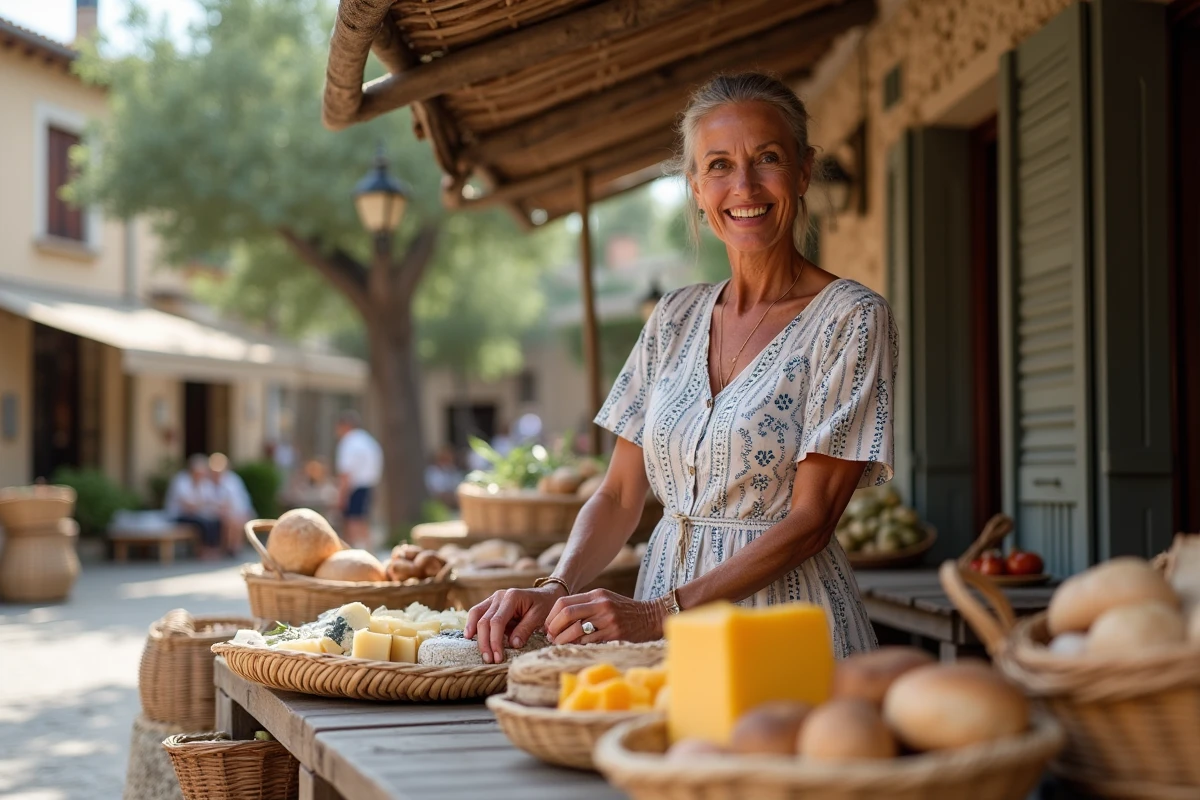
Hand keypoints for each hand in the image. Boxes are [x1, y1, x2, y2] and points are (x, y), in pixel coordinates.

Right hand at [465, 586, 563, 663]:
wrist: (545, 595)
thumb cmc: (544, 606)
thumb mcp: (539, 617)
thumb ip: (525, 629)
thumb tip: (512, 644)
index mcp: (512, 597)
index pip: (497, 621)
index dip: (495, 641)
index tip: (498, 657)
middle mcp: (499, 596)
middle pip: (484, 620)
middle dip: (485, 642)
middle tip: (490, 660)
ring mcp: (493, 598)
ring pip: (476, 614)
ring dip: (475, 634)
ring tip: (478, 651)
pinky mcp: (490, 604)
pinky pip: (477, 613)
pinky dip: (472, 625)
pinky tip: (470, 637)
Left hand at [545, 589, 665, 644]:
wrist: (651, 617)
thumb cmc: (624, 610)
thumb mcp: (605, 600)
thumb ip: (585, 605)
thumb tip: (558, 619)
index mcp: (597, 594)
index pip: (564, 602)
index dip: (551, 616)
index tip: (548, 626)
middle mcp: (601, 605)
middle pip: (566, 614)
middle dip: (553, 627)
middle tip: (550, 637)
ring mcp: (608, 620)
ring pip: (575, 630)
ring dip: (562, 640)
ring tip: (559, 644)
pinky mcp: (614, 634)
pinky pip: (589, 642)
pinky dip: (577, 645)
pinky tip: (575, 648)